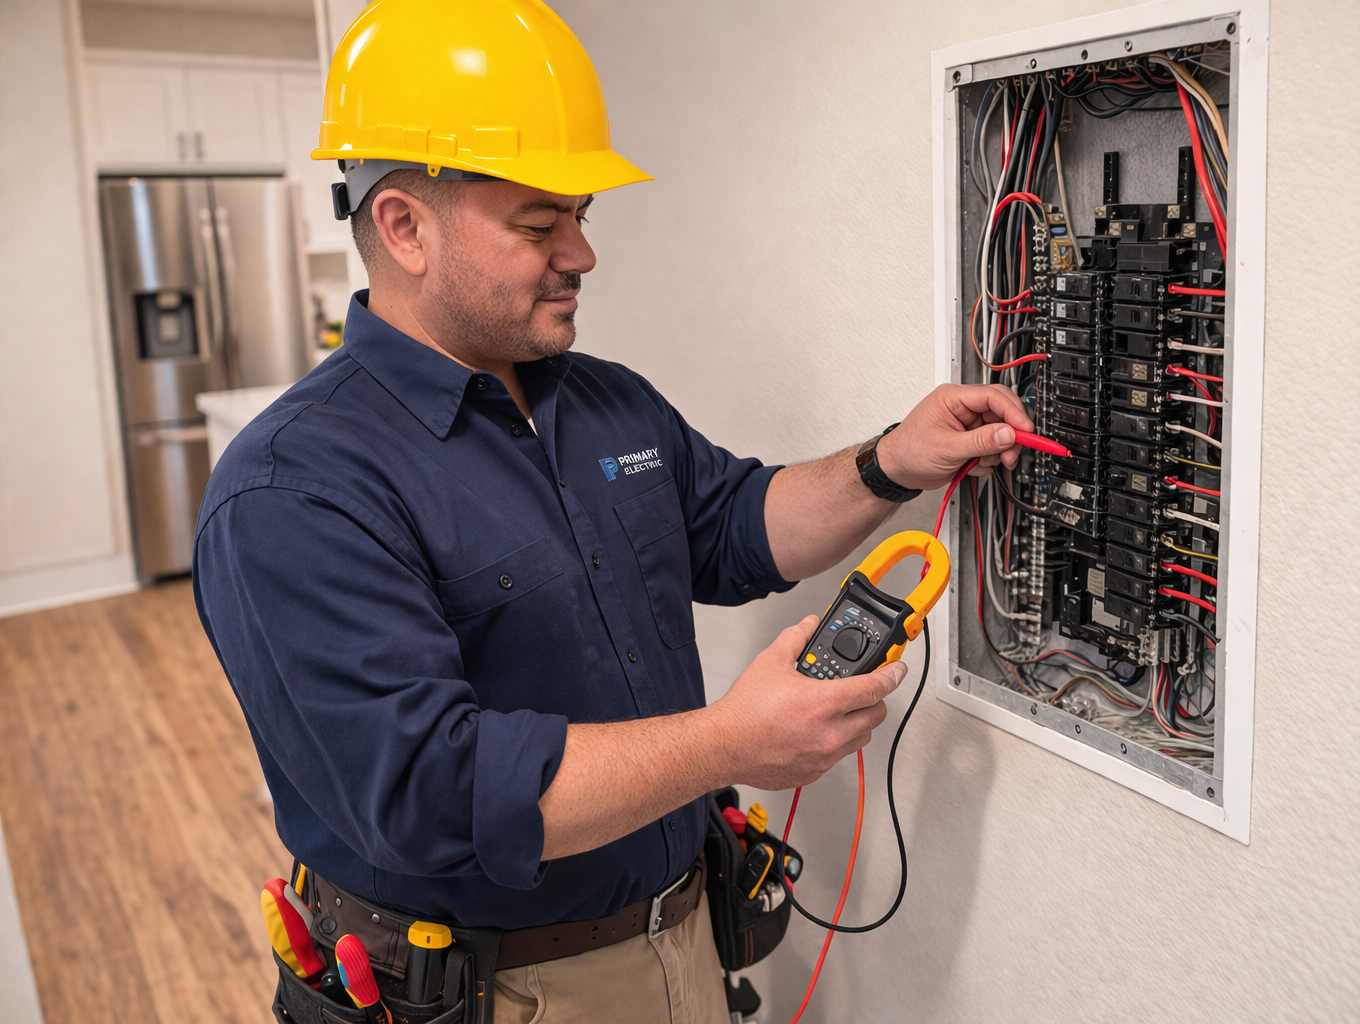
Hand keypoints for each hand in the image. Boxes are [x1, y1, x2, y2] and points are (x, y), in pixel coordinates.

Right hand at [710, 616, 907, 790]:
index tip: (897, 670)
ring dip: (858, 722)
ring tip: (839, 711)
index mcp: (825, 702)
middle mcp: (830, 732)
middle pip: (876, 715)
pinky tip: (818, 730)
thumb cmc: (744, 711)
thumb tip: (808, 626)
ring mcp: (824, 756)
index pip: (875, 688)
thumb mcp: (771, 662)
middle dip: (874, 699)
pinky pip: (839, 756)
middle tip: (863, 689)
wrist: (724, 746)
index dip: (892, 675)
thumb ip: (796, 639)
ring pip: (861, 738)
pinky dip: (837, 742)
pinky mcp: (815, 772)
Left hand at [874, 383, 1033, 490]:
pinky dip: (988, 459)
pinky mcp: (969, 440)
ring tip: (982, 463)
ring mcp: (967, 424)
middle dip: (1010, 435)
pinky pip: (992, 446)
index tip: (1026, 431)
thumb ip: (981, 441)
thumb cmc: (908, 451)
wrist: (896, 471)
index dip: (1014, 413)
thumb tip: (1008, 434)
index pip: (994, 396)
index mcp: (953, 398)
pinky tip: (972, 466)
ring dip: (997, 451)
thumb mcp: (947, 448)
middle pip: (1002, 413)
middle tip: (1012, 453)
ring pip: (1000, 432)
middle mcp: (962, 407)